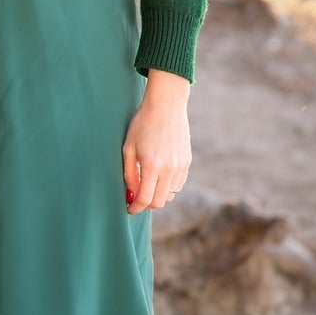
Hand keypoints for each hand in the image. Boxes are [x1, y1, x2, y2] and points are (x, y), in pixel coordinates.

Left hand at [123, 72, 190, 213]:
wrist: (166, 106)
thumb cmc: (142, 124)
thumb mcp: (128, 148)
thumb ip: (129, 174)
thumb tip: (131, 193)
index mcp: (152, 165)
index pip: (145, 199)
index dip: (135, 208)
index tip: (129, 209)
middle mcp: (169, 168)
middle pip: (159, 202)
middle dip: (146, 204)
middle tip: (137, 198)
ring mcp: (180, 166)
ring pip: (170, 195)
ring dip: (158, 194)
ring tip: (148, 184)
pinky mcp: (187, 162)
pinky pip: (178, 184)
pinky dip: (168, 186)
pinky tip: (159, 176)